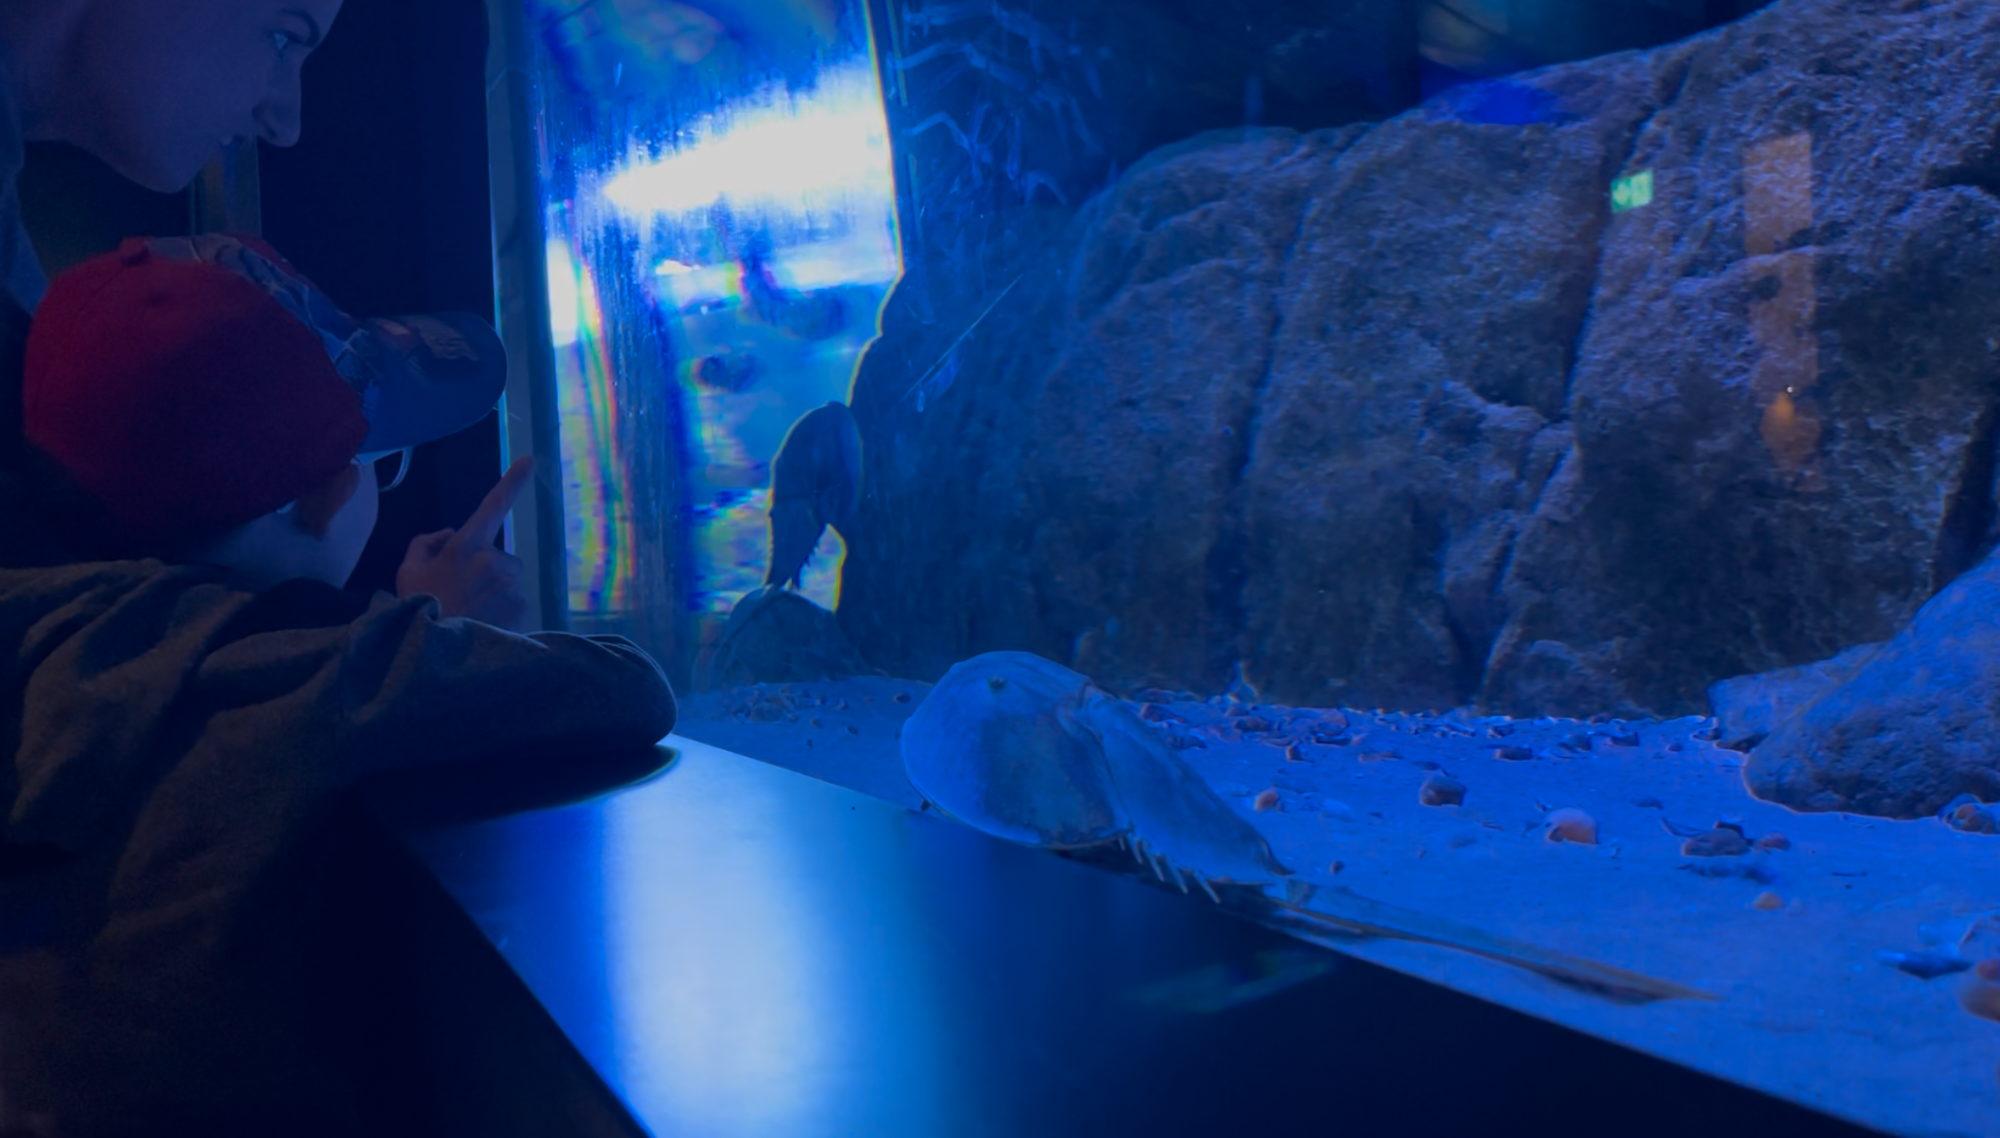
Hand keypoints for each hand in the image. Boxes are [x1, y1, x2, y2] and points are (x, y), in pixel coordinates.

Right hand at [396, 457, 535, 630]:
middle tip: (463, 596)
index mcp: (465, 546)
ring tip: (472, 615)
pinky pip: (517, 605)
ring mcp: (511, 585)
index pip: (492, 506)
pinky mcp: (523, 608)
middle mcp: (493, 560)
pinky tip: (485, 627)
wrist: (432, 657)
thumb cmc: (418, 611)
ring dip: (496, 595)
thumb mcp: (407, 572)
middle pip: (500, 559)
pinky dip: (505, 615)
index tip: (530, 459)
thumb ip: (425, 544)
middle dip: (487, 572)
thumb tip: (447, 533)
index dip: (511, 481)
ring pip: (509, 584)